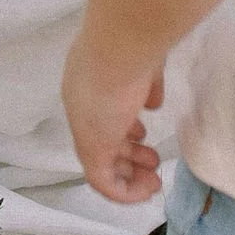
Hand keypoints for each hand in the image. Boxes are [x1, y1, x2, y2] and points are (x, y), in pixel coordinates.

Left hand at [63, 33, 164, 204]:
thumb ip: (147, 85)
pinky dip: (125, 192)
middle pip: (102, 137)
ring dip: (128, 175)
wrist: (119, 42)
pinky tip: (145, 190)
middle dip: (128, 155)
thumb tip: (151, 103)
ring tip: (153, 179)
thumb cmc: (134, 45)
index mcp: (90, 79)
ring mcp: (85, 126)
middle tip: (152, 161)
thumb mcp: (144, 64)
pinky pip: (104, 181)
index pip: (102, 112)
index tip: (144, 134)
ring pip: (102, 161)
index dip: (124, 127)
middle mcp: (81, 103)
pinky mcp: (92, 147)